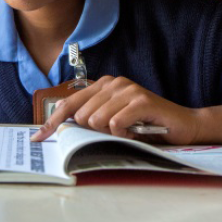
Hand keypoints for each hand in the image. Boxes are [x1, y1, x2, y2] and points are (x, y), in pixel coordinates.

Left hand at [30, 76, 202, 144]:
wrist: (183, 125)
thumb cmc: (146, 125)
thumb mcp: (114, 121)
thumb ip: (92, 120)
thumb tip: (62, 131)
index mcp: (103, 85)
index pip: (68, 103)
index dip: (51, 122)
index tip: (38, 138)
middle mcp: (114, 83)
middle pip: (81, 115)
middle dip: (93, 131)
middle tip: (115, 132)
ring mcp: (128, 90)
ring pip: (97, 120)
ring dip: (111, 133)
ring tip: (129, 130)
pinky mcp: (141, 101)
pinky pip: (115, 124)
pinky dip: (124, 134)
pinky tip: (137, 131)